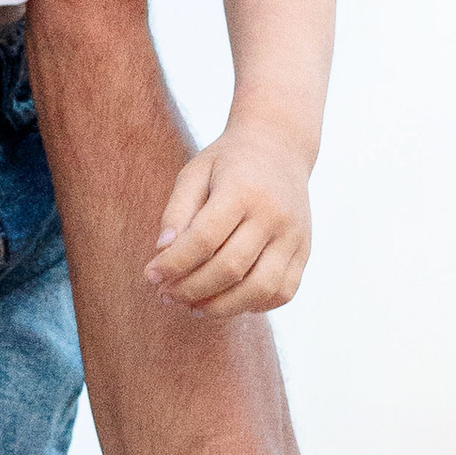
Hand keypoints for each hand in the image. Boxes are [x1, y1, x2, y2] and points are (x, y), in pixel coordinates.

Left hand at [147, 123, 310, 316]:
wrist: (280, 147)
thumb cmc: (228, 162)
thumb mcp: (194, 172)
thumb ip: (177, 211)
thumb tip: (162, 252)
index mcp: (243, 190)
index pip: (204, 239)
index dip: (174, 264)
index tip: (150, 275)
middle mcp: (274, 215)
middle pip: (230, 268)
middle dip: (191, 289)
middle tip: (166, 295)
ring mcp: (294, 236)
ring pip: (259, 289)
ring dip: (221, 307)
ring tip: (192, 307)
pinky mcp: (304, 251)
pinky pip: (281, 292)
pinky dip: (253, 305)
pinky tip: (226, 300)